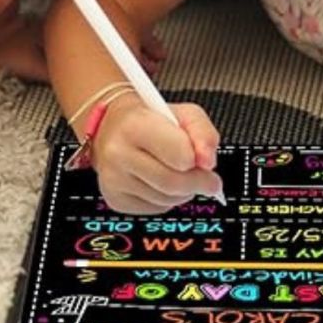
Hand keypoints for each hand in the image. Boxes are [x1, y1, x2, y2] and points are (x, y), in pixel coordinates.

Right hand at [93, 99, 221, 214]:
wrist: (115, 128)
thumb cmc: (153, 119)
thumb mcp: (185, 114)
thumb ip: (204, 133)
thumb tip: (207, 162)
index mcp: (135, 125)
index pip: (179, 155)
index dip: (197, 159)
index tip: (203, 159)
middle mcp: (118, 152)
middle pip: (173, 182)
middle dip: (199, 183)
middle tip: (210, 180)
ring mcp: (113, 179)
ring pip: (167, 199)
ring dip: (184, 191)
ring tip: (181, 173)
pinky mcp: (116, 199)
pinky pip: (156, 208)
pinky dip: (169, 199)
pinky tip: (163, 182)